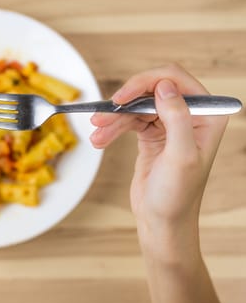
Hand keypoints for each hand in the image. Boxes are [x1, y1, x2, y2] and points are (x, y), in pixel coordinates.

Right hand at [90, 64, 227, 258]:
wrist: (161, 222)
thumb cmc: (177, 196)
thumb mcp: (180, 156)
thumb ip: (177, 117)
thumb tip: (164, 86)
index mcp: (207, 116)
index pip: (175, 80)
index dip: (146, 83)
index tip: (122, 97)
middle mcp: (190, 116)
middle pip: (151, 90)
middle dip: (125, 102)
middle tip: (103, 114)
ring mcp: (169, 125)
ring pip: (135, 107)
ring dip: (113, 118)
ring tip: (96, 133)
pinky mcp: (151, 135)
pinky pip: (128, 122)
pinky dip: (112, 129)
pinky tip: (100, 140)